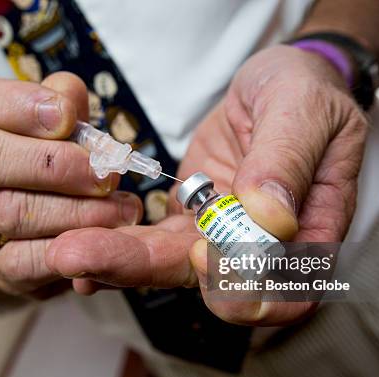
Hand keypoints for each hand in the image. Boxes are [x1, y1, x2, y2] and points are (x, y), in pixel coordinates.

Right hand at [0, 73, 142, 299]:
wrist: (56, 241)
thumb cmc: (64, 175)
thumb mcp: (69, 132)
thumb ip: (67, 106)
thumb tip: (67, 98)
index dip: (15, 104)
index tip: (66, 116)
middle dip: (51, 162)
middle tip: (104, 172)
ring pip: (11, 211)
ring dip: (76, 209)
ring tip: (122, 208)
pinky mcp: (0, 269)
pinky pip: (26, 260)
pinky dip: (72, 248)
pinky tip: (106, 237)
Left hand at [46, 45, 367, 325]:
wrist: (280, 84)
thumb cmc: (306, 94)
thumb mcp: (305, 111)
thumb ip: (288, 160)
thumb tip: (270, 216)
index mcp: (311, 232)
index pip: (286, 290)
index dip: (246, 287)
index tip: (204, 253)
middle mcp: (263, 248)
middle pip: (209, 283)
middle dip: (143, 270)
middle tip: (83, 258)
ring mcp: (221, 236)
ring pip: (170, 262)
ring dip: (117, 260)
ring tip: (66, 250)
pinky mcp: (189, 219)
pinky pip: (151, 239)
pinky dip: (116, 243)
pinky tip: (77, 244)